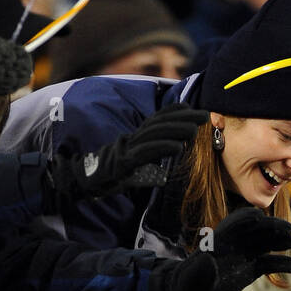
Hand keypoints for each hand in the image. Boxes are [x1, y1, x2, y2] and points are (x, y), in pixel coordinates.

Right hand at [44, 104, 208, 206]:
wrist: (84, 181)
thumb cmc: (110, 176)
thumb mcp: (134, 166)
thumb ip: (148, 160)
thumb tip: (166, 163)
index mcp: (135, 138)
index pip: (157, 120)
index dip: (176, 112)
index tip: (194, 109)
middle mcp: (133, 139)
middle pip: (161, 123)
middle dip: (184, 118)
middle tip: (206, 115)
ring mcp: (129, 149)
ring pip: (156, 134)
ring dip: (178, 130)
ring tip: (196, 128)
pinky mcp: (126, 162)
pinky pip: (147, 153)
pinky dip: (163, 148)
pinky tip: (179, 146)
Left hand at [191, 206, 290, 290]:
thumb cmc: (188, 284)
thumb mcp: (192, 278)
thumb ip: (200, 270)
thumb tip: (208, 261)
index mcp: (220, 239)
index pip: (235, 222)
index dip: (246, 218)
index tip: (259, 217)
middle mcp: (235, 243)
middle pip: (256, 229)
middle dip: (271, 226)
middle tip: (288, 229)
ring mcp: (244, 254)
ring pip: (265, 243)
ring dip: (279, 240)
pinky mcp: (251, 268)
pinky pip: (268, 263)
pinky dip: (280, 263)